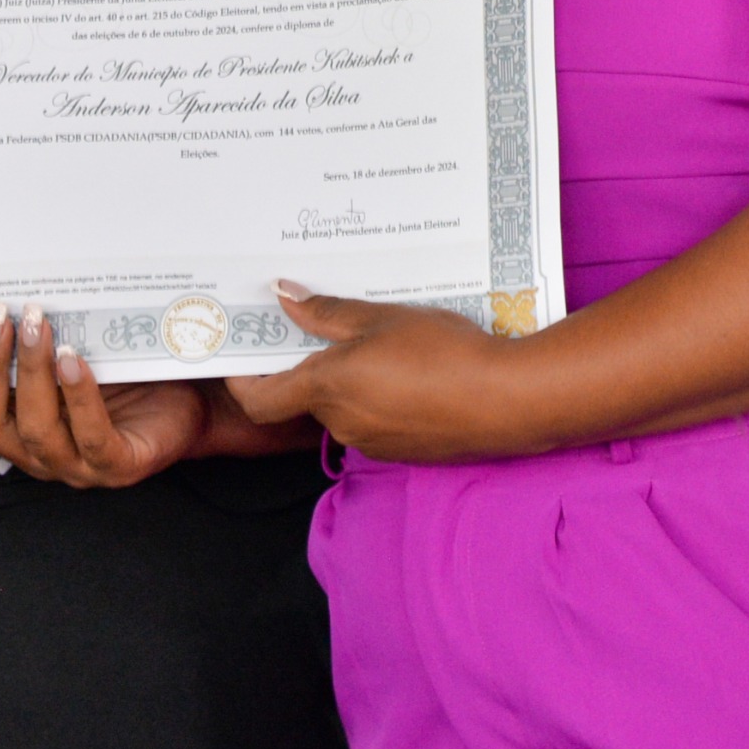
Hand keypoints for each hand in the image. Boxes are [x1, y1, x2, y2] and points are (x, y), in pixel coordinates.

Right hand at [0, 303, 209, 487]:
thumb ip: (30, 336)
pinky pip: (92, 437)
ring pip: (35, 430)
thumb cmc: (120, 372)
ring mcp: (76, 464)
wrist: (189, 399)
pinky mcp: (119, 465)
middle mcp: (35, 452)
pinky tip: (74, 360)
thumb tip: (1, 283)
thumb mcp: (68, 349)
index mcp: (12, 428)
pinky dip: (78, 396)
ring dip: (30, 372)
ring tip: (38, 325)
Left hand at [234, 284, 555, 462]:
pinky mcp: (403, 452)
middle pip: (306, 397)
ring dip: (352, 381)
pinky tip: (412, 372)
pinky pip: (376, 421)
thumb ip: (327, 312)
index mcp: (326, 387)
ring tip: (384, 343)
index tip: (244, 354)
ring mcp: (372, 442)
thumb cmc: (443, 352)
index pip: (259, 399)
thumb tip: (284, 296)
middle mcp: (341, 422)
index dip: (243, 380)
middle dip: (314, 366)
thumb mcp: (382, 318)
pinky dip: (381, 398)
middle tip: (331, 327)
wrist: (505, 400)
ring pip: (344, 408)